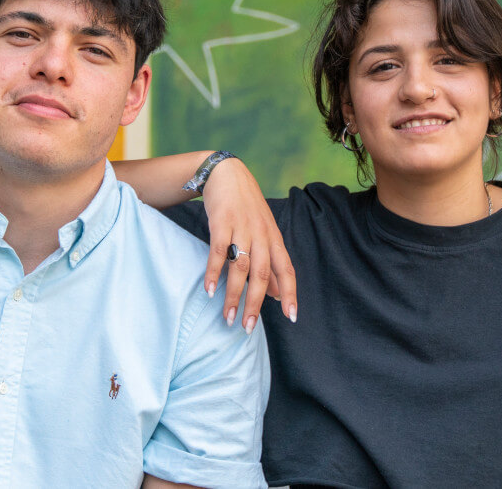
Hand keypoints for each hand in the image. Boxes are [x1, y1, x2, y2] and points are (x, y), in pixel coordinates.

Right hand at [201, 158, 296, 331]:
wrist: (227, 174)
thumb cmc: (247, 209)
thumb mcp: (264, 234)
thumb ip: (271, 265)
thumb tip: (278, 297)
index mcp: (274, 239)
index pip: (287, 270)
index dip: (290, 294)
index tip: (292, 317)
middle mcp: (261, 235)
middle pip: (262, 274)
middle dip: (256, 304)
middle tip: (247, 327)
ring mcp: (242, 228)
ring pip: (240, 267)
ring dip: (233, 295)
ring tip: (227, 317)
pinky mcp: (221, 223)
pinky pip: (218, 252)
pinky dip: (214, 272)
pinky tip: (210, 291)